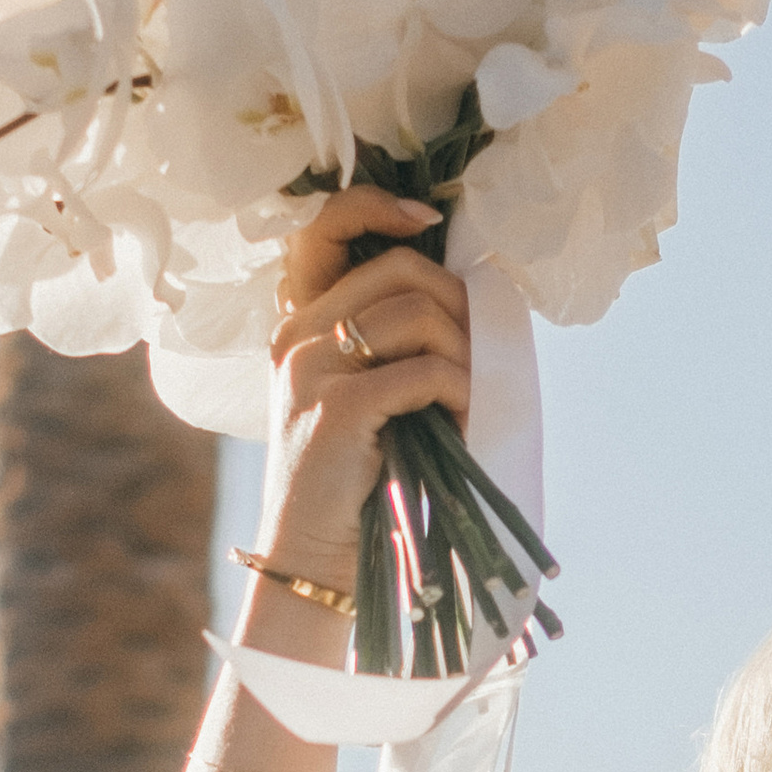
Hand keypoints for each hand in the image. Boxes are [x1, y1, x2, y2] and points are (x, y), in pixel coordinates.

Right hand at [247, 184, 469, 594]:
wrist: (311, 560)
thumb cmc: (351, 485)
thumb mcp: (361, 401)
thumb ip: (386, 349)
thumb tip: (464, 305)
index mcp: (297, 325)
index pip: (335, 228)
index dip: (388, 211)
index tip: (434, 223)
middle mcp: (296, 336)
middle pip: (399, 271)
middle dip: (456, 306)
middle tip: (476, 354)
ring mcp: (312, 369)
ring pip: (417, 317)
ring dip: (463, 355)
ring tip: (469, 397)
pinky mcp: (339, 408)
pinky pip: (425, 372)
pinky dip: (459, 391)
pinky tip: (462, 421)